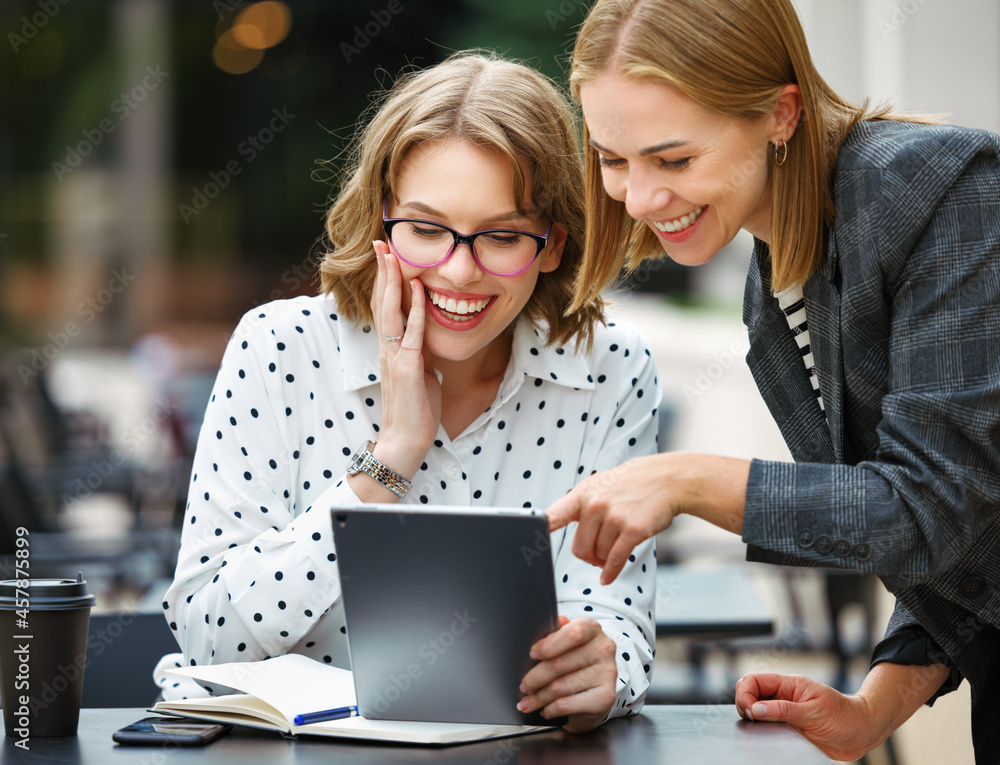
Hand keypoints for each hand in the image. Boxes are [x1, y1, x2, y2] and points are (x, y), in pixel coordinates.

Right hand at [368, 242, 441, 477]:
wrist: (407, 440)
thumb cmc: (416, 409)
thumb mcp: (422, 372)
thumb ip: (421, 352)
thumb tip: (428, 338)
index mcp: (391, 348)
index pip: (385, 306)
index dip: (385, 280)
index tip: (386, 255)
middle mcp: (388, 348)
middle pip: (382, 301)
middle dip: (382, 270)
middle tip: (380, 241)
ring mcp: (395, 356)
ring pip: (390, 310)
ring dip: (392, 280)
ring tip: (391, 254)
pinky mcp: (407, 368)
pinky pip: (412, 332)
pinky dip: (415, 308)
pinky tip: (418, 288)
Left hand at [517, 616, 616, 732]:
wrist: (596, 692)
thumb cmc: (576, 663)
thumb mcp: (565, 644)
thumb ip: (553, 635)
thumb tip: (536, 632)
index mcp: (592, 629)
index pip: (573, 633)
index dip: (549, 645)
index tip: (532, 654)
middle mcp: (603, 649)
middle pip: (561, 663)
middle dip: (535, 677)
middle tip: (524, 686)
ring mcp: (607, 673)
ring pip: (561, 686)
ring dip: (539, 697)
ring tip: (528, 701)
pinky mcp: (606, 697)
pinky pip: (568, 704)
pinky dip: (551, 709)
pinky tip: (546, 709)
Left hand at [545, 454, 676, 584]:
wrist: (664, 479)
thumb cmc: (628, 485)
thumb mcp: (598, 485)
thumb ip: (577, 505)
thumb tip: (550, 523)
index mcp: (581, 494)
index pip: (553, 516)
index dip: (537, 531)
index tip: (524, 543)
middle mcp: (594, 505)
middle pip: (578, 548)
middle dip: (587, 555)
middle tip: (597, 553)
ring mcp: (614, 517)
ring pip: (598, 555)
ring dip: (604, 559)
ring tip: (613, 548)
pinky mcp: (632, 530)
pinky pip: (615, 561)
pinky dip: (610, 573)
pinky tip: (608, 576)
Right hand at [734, 673, 886, 760]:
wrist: (862, 733)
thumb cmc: (844, 717)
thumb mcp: (814, 712)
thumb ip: (784, 710)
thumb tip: (756, 710)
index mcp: (788, 685)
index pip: (754, 680)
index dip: (746, 694)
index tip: (752, 712)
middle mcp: (783, 697)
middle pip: (750, 694)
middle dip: (745, 705)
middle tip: (753, 721)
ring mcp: (784, 713)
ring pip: (755, 712)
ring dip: (753, 721)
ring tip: (761, 729)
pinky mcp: (788, 729)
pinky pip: (766, 728)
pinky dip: (761, 732)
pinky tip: (767, 737)